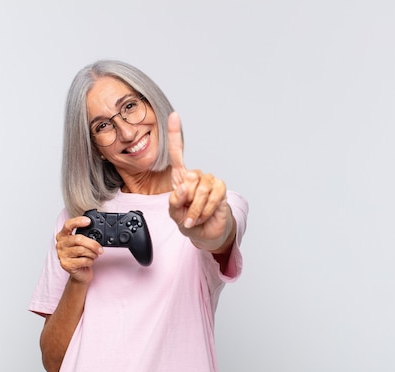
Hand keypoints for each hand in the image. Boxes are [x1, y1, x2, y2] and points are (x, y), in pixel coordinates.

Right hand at [55, 216, 103, 283]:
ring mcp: (61, 255)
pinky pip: (83, 260)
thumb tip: (97, 232)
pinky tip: (89, 261)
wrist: (79, 273)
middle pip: (78, 239)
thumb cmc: (81, 257)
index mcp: (62, 236)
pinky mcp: (66, 265)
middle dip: (92, 244)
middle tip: (100, 249)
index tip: (88, 221)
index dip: (78, 221)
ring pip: (81, 250)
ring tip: (94, 255)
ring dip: (92, 253)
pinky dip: (90, 261)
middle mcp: (60, 244)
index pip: (68, 225)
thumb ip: (84, 236)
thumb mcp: (81, 244)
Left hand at [167, 112, 233, 252]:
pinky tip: (204, 215)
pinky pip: (213, 197)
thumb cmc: (189, 220)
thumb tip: (182, 188)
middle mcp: (195, 175)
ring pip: (200, 191)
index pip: (177, 153)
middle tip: (187, 212)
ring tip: (195, 217)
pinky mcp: (221, 189)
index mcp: (180, 178)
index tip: (173, 116)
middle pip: (187, 180)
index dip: (174, 134)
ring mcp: (210, 181)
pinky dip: (206, 210)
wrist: (206, 232)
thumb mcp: (175, 214)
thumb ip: (174, 202)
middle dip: (186, 201)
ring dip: (196, 209)